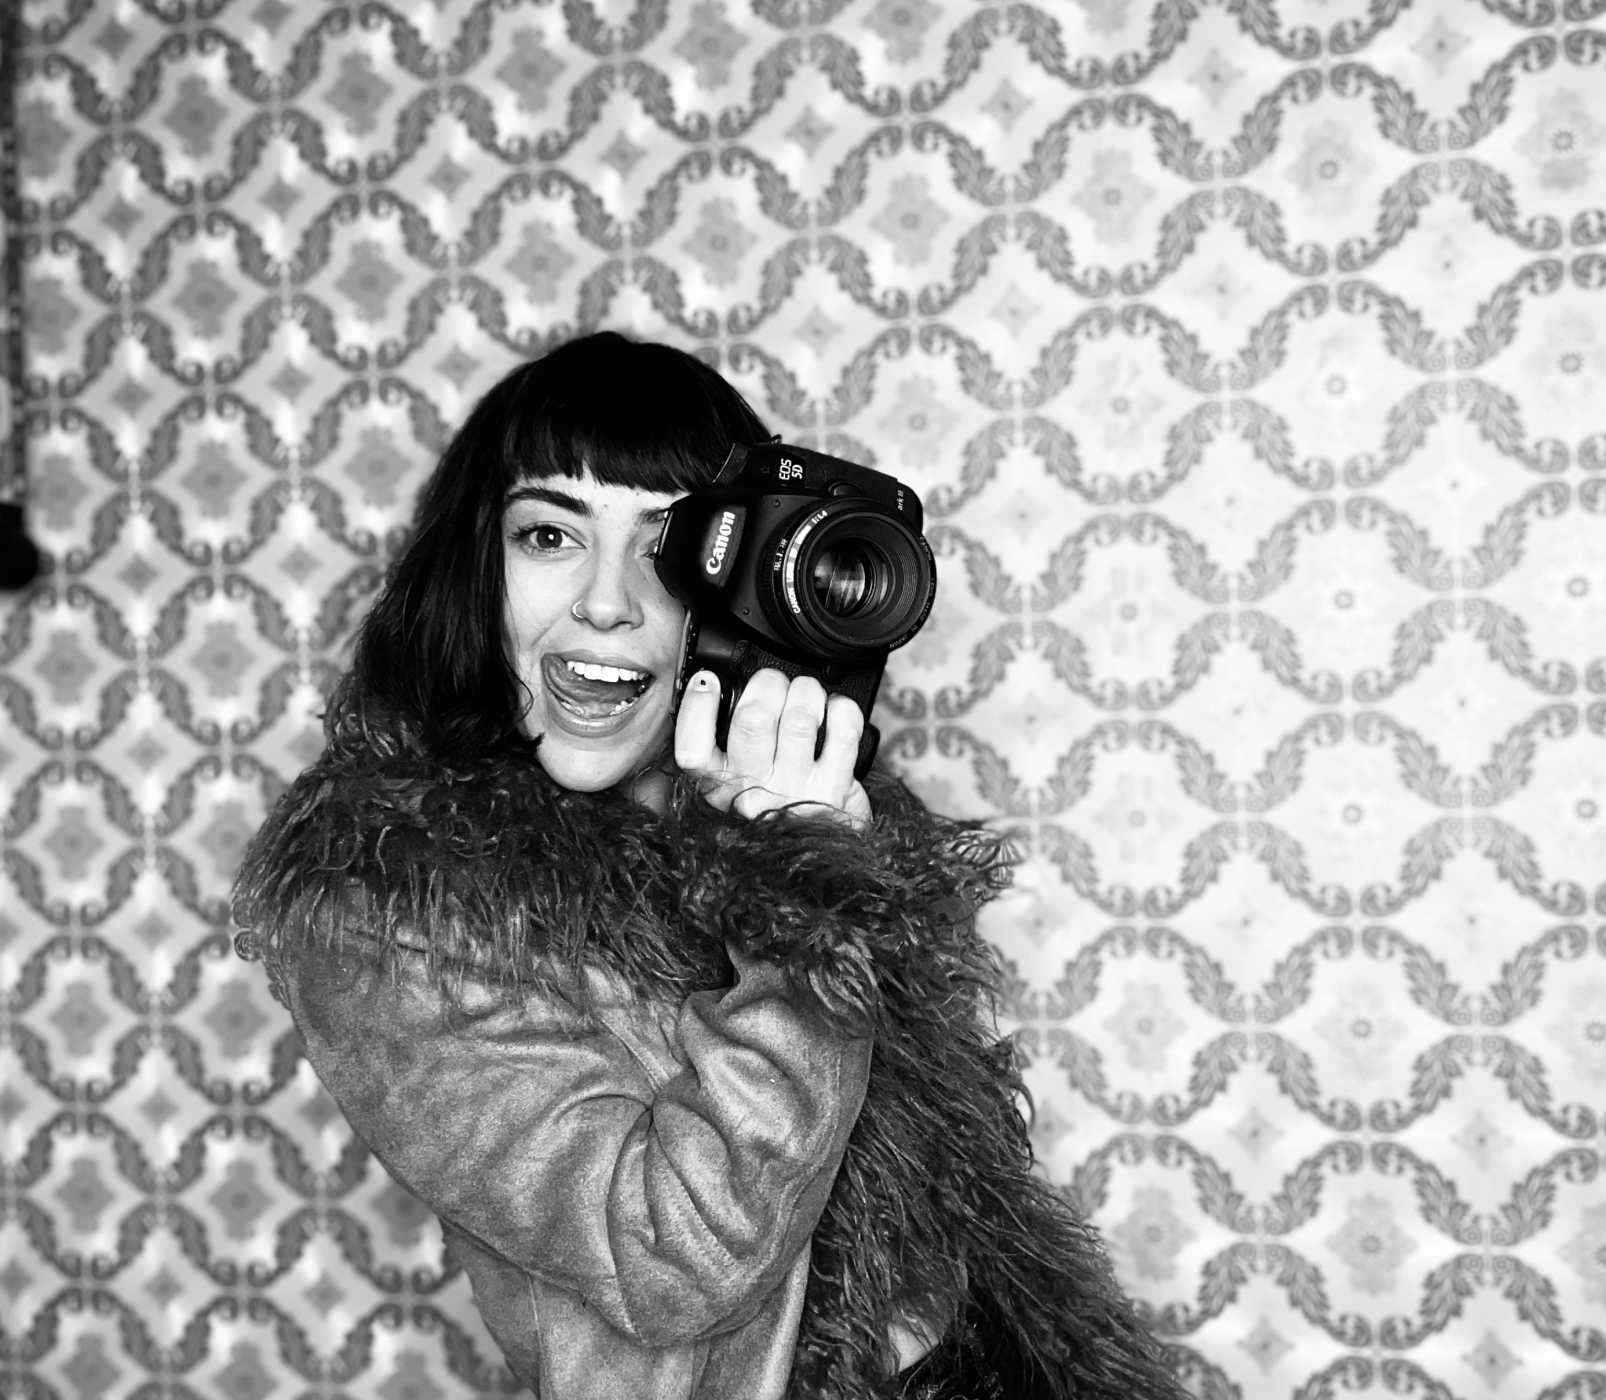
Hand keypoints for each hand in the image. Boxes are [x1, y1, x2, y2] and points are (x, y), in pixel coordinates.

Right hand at [675, 669, 872, 829]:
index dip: (697, 705)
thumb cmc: (768, 813)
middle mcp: (752, 792)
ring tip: (806, 694)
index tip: (707, 682)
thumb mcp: (727, 789)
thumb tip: (705, 690)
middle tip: (773, 684)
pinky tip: (834, 711)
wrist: (810, 862)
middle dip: (767, 684)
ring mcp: (795, 790)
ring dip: (806, 692)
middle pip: (753, 718)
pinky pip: (843, 732)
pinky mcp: (835, 789)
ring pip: (799, 719)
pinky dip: (842, 709)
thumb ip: (713, 747)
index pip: (692, 749)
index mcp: (717, 787)